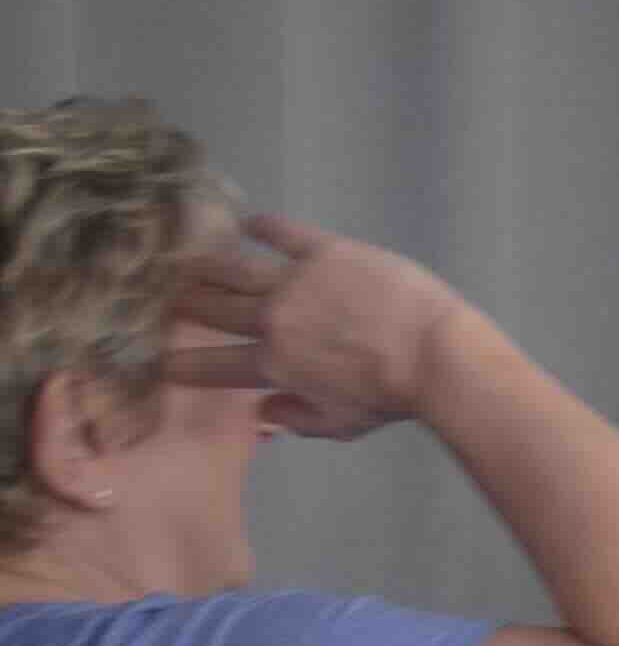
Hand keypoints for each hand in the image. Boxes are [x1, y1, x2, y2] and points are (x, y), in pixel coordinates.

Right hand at [160, 216, 476, 439]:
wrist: (436, 355)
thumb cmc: (392, 397)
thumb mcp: (340, 424)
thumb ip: (296, 418)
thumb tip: (263, 413)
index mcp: (273, 363)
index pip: (212, 365)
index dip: (180, 364)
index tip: (157, 360)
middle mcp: (272, 318)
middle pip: (212, 307)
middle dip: (182, 303)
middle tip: (161, 294)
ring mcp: (296, 281)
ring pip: (234, 267)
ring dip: (206, 262)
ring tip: (185, 256)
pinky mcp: (326, 251)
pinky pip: (284, 232)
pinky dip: (262, 226)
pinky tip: (247, 221)